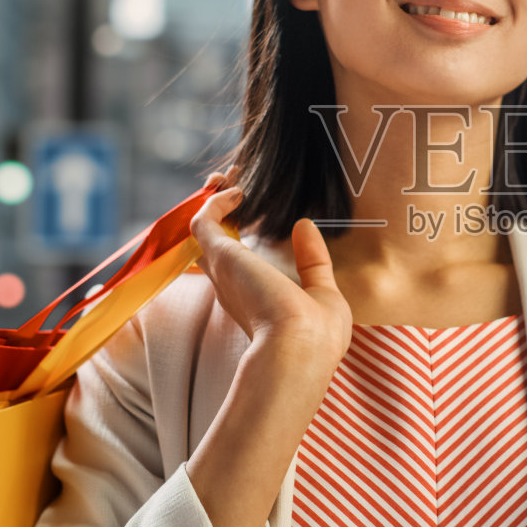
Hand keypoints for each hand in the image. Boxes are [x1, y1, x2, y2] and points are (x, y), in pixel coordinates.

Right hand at [189, 168, 352, 367]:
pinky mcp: (221, 256)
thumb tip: (304, 225)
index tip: (247, 208)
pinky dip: (216, 200)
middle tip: (230, 184)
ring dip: (213, 198)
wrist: (299, 349)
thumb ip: (312, 261)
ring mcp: (224, 271)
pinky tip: (236, 190)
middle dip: (218, 212)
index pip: (235, 265)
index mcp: (254, 300)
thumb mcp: (323, 292)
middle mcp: (232, 286)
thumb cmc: (316, 335)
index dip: (236, 237)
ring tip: (226, 176)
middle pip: (213, 243)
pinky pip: (205, 220)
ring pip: (203, 227)